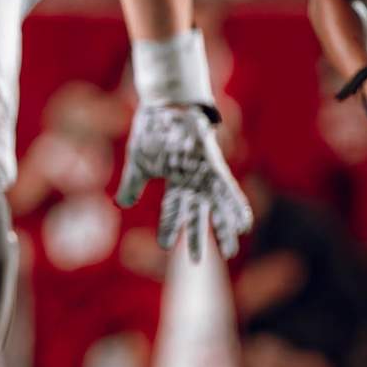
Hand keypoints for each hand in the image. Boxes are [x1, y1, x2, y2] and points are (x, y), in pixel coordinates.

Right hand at [115, 103, 253, 261]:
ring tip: (230, 251)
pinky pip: (228, 191)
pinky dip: (235, 208)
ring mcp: (205, 174)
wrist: (166, 105)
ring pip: (216, 207)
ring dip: (223, 230)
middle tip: (197, 262)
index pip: (170, 210)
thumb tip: (122, 205)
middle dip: (197, 238)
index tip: (164, 246)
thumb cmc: (153, 131)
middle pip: (196, 214)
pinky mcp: (213, 166)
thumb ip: (132, 185)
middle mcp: (192, 181)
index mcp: (174, 181)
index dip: (167, 228)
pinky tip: (244, 224)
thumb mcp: (138, 163)